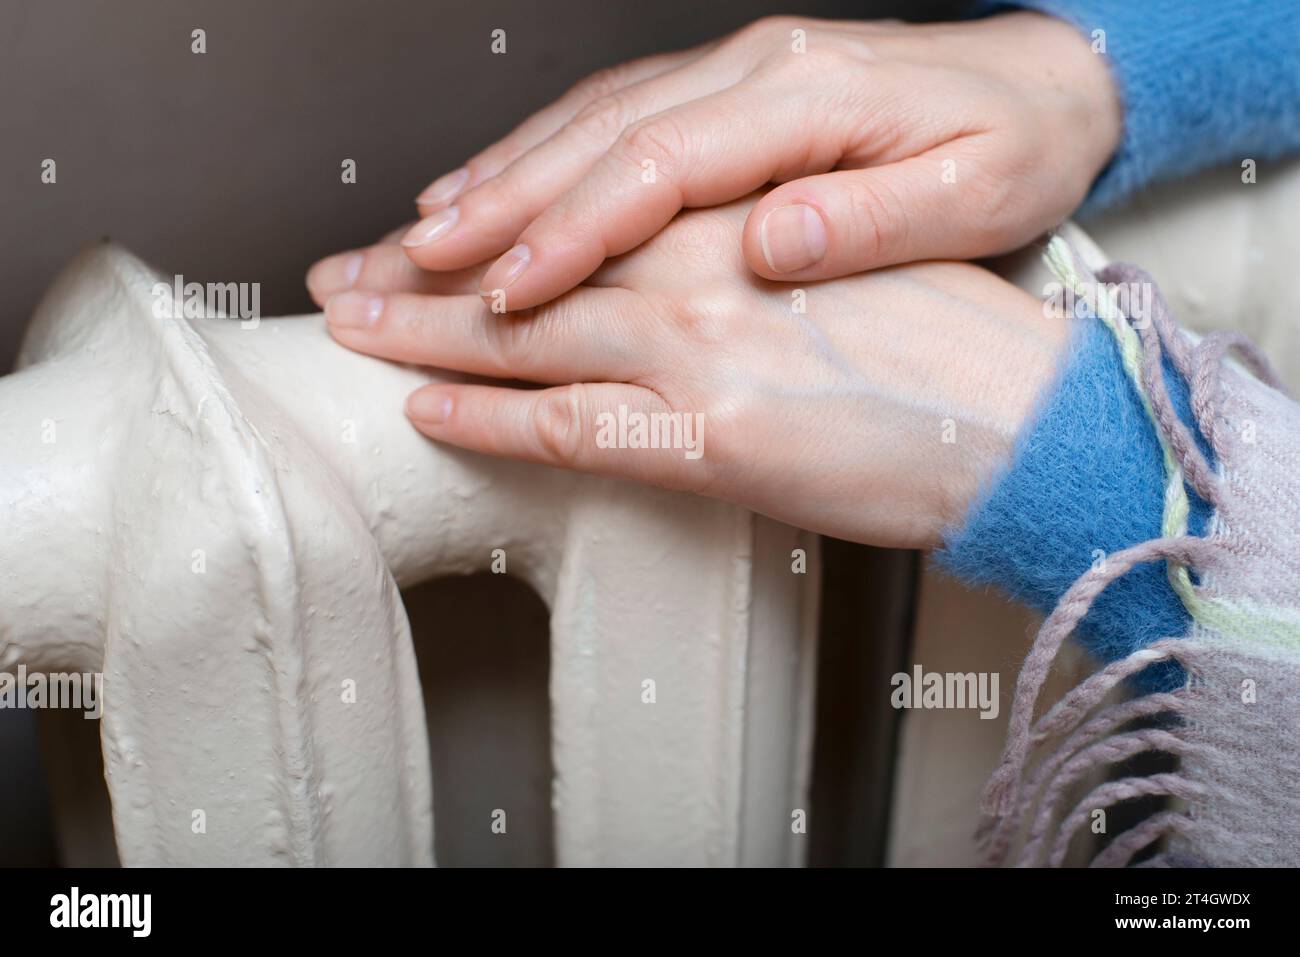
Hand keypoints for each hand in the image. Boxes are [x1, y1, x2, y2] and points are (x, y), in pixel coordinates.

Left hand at [320, 198, 1068, 548]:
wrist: (1031, 412)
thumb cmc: (947, 341)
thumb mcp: (838, 258)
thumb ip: (742, 253)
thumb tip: (678, 263)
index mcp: (736, 217)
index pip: (577, 211)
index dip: (486, 222)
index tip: (422, 233)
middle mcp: (705, 269)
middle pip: (528, 263)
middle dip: (421, 273)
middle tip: (343, 276)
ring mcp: (702, 351)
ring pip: (527, 335)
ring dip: (424, 335)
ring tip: (353, 332)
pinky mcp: (714, 436)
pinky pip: (571, 426)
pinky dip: (490, 421)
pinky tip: (430, 413)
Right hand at [368, 12, 1118, 312]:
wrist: (1049, 84)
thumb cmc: (1014, 145)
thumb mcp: (973, 195)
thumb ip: (869, 221)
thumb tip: (773, 242)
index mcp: (803, 98)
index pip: (654, 169)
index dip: (568, 233)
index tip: (503, 291)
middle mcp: (751, 76)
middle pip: (590, 142)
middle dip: (487, 210)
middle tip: (400, 267)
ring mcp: (729, 80)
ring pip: (582, 128)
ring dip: (492, 185)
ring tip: (414, 240)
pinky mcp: (723, 100)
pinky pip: (608, 124)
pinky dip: (537, 163)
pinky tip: (490, 194)